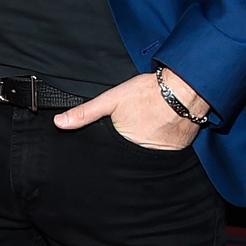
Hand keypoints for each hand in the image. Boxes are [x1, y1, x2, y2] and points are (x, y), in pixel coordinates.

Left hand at [53, 68, 209, 150]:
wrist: (185, 89)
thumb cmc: (148, 92)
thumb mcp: (112, 98)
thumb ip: (86, 112)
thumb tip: (60, 123)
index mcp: (123, 143)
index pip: (109, 155)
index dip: (107, 150)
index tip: (109, 144)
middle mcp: (142, 153)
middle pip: (127, 156)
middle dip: (125, 149)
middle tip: (132, 130)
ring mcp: (161, 153)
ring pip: (146, 155)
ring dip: (145, 147)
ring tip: (147, 129)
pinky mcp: (177, 150)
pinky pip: (165, 152)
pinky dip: (162, 144)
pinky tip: (161, 131)